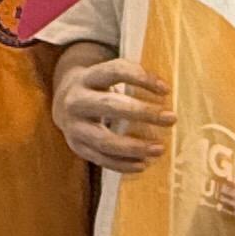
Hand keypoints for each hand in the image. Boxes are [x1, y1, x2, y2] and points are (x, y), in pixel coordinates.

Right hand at [54, 54, 172, 173]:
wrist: (63, 103)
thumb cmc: (98, 88)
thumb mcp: (107, 76)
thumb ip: (131, 78)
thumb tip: (166, 90)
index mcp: (87, 77)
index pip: (115, 71)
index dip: (141, 78)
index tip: (166, 89)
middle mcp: (76, 101)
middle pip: (110, 106)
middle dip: (143, 112)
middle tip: (171, 118)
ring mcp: (73, 127)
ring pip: (104, 140)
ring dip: (135, 146)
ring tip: (159, 149)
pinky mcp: (76, 146)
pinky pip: (101, 159)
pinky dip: (123, 164)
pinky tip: (143, 164)